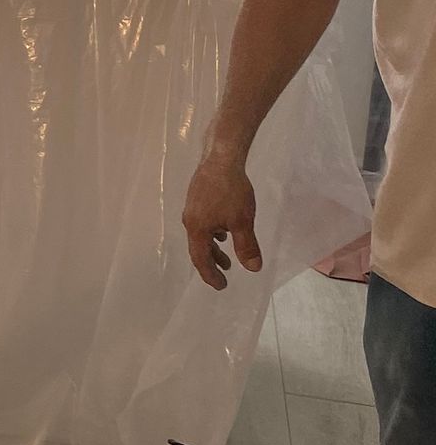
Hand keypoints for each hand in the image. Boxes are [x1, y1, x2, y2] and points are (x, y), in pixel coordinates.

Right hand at [182, 148, 262, 290]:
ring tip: (227, 256)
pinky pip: (202, 223)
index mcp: (197, 229)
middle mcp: (190, 220)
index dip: (211, 275)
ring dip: (213, 248)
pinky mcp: (197, 198)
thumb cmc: (231, 192)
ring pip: (201, 235)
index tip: (222, 286)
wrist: (221, 158)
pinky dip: (212, 233)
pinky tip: (224, 229)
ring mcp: (191, 208)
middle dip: (212, 263)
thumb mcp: (242, 221)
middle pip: (198, 248)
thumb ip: (247, 246)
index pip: (201, 259)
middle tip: (225, 274)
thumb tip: (254, 269)